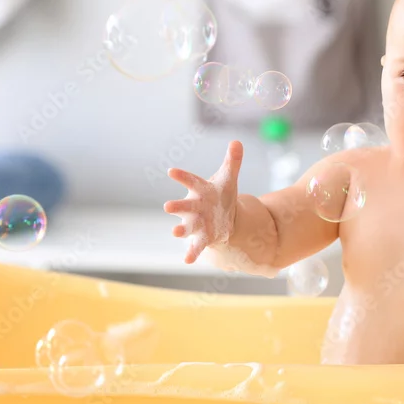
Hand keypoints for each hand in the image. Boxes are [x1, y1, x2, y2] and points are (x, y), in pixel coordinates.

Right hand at [163, 141, 243, 263]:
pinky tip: (187, 260)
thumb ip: (232, 161)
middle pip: (183, 206)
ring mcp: (196, 224)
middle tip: (167, 207)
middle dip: (176, 207)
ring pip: (186, 227)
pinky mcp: (202, 238)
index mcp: (200, 190)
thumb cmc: (221, 195)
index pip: (190, 181)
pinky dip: (191, 253)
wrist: (223, 218)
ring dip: (180, 230)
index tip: (171, 171)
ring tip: (174, 233)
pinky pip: (195, 247)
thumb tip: (237, 142)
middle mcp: (193, 207)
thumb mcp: (228, 178)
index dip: (182, 176)